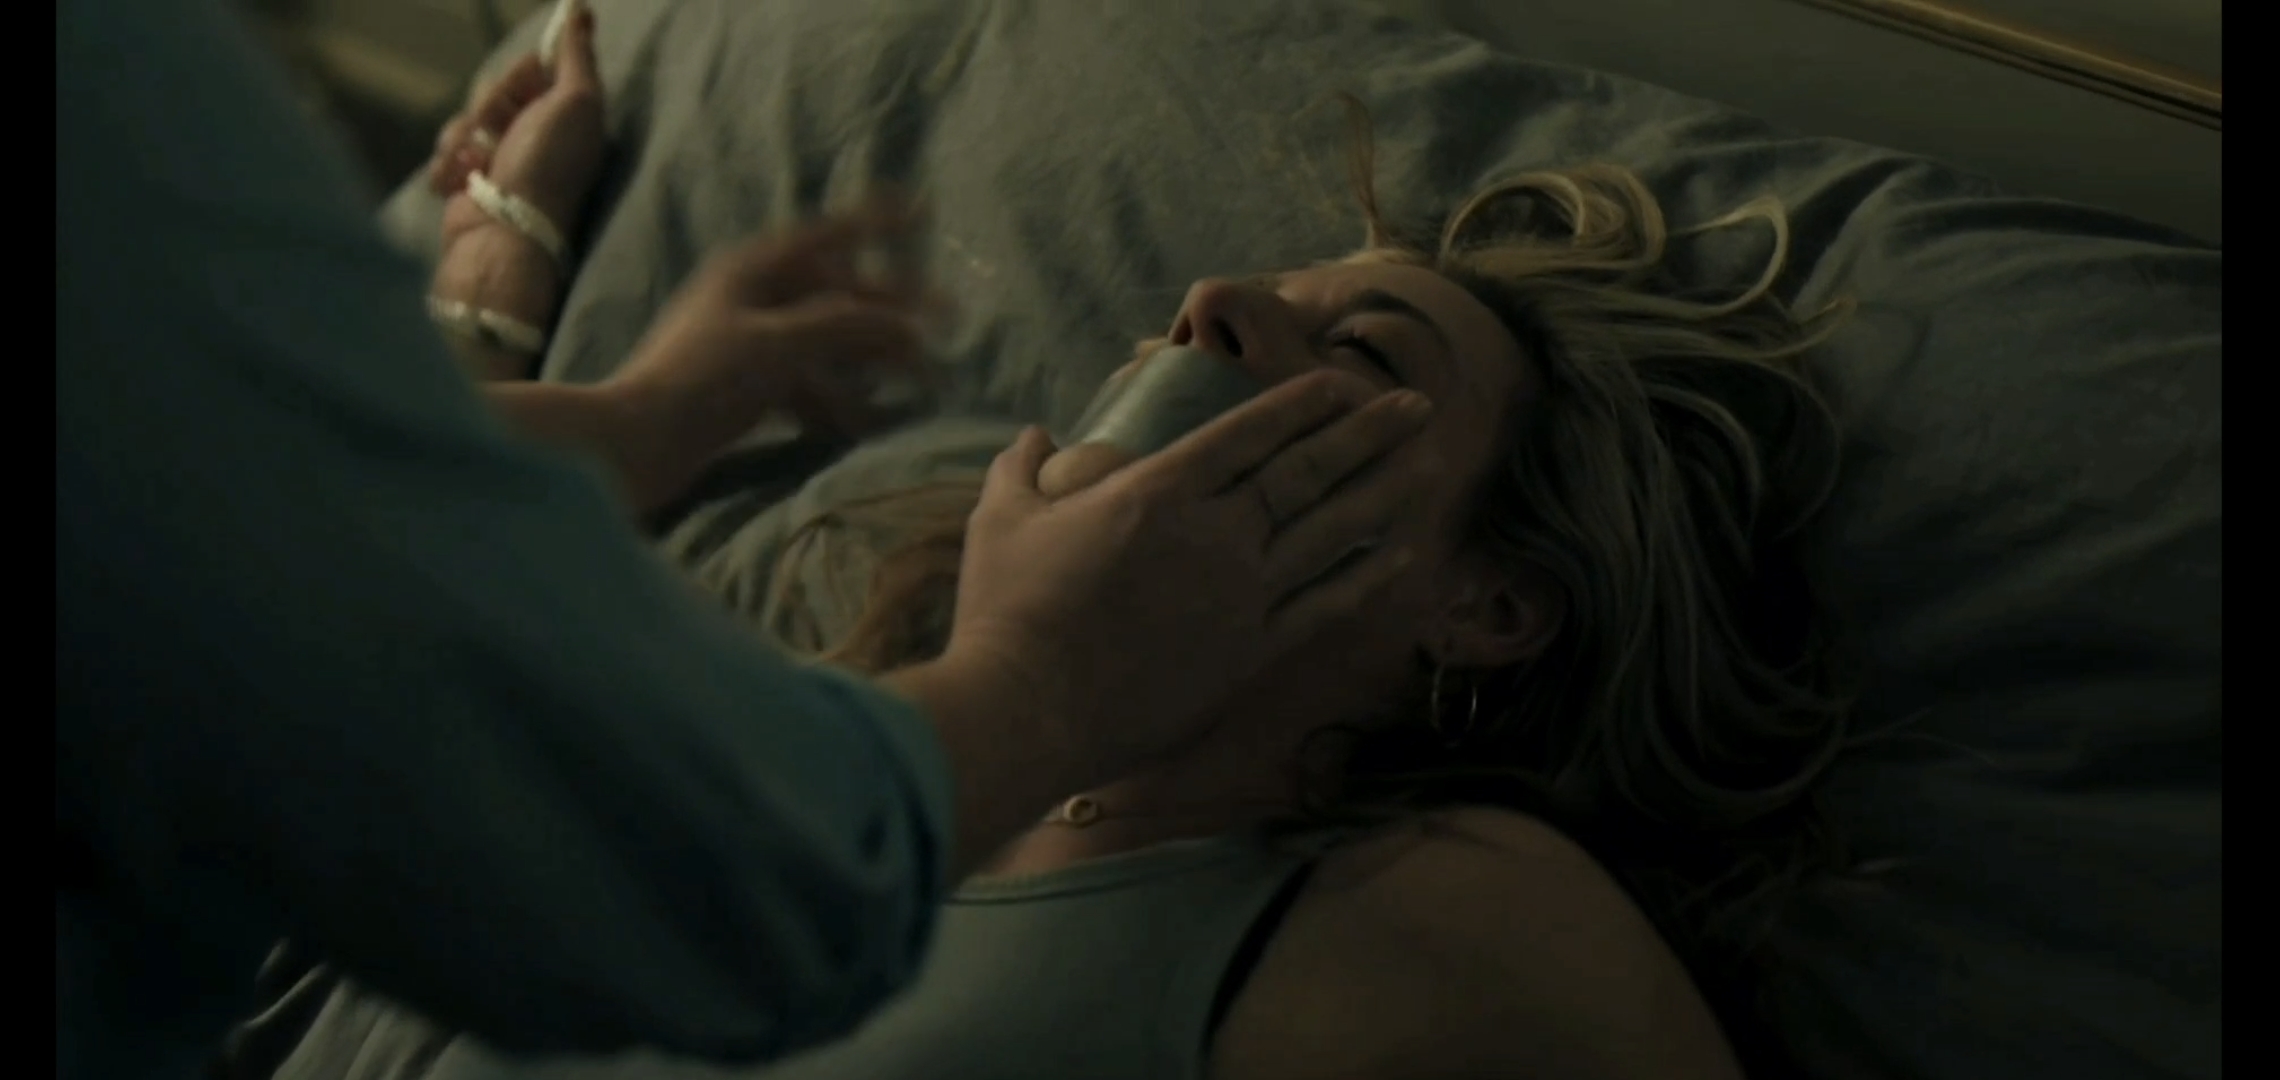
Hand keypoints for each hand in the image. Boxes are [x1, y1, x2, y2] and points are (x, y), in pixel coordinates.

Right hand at [430, 1, 607, 243]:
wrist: (504, 235)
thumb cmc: (548, 168)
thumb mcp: (576, 102)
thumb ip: (577, 54)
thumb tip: (581, 6)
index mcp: (567, 115)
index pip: (529, 68)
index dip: (517, 78)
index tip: (523, 95)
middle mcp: (537, 136)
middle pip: (491, 90)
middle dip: (487, 111)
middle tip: (501, 139)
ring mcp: (501, 160)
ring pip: (463, 120)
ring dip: (464, 141)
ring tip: (479, 170)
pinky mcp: (469, 181)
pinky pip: (444, 152)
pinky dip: (447, 168)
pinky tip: (461, 187)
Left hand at [596, 199, 936, 507]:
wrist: (633, 444)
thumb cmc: (699, 382)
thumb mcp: (777, 345)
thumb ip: (843, 327)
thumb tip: (902, 325)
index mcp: (753, 270)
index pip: (828, 235)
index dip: (876, 222)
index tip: (921, 210)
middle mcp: (752, 298)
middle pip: (836, 293)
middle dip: (890, 309)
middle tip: (944, 320)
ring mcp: (749, 344)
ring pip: (827, 342)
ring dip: (871, 359)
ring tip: (919, 380)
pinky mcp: (744, 388)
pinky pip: (808, 383)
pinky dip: (839, 398)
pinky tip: (868, 421)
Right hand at [940, 371, 1435, 782]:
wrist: (1026, 710)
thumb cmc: (1006, 613)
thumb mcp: (1003, 521)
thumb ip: (1022, 470)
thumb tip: (1033, 435)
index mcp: (1157, 492)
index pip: (1246, 433)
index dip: (1297, 403)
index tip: (1339, 382)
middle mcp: (1214, 536)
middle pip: (1306, 472)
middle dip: (1366, 433)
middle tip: (1417, 405)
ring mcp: (1239, 596)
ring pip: (1329, 532)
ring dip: (1382, 492)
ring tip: (1429, 462)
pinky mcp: (1247, 653)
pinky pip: (1322, 606)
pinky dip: (1364, 576)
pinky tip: (1400, 554)